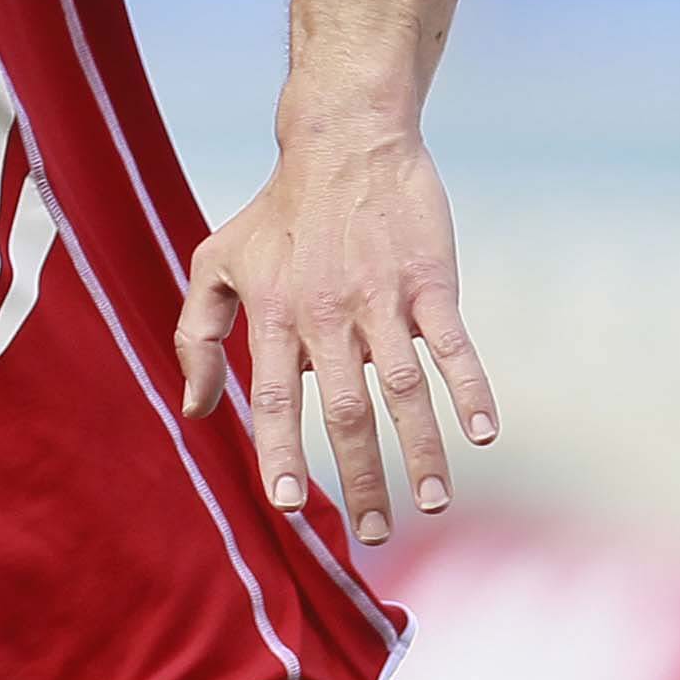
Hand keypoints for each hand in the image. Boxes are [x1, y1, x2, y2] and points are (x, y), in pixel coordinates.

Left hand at [174, 122, 498, 544]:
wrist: (344, 144)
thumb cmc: (274, 213)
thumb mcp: (214, 263)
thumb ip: (195, 336)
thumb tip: (196, 408)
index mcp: (273, 315)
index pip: (277, 400)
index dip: (282, 454)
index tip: (290, 507)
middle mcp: (327, 314)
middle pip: (346, 412)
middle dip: (361, 478)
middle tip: (377, 534)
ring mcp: (382, 300)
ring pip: (404, 390)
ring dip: (422, 450)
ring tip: (433, 502)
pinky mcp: (430, 283)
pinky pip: (452, 346)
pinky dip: (470, 390)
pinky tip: (483, 434)